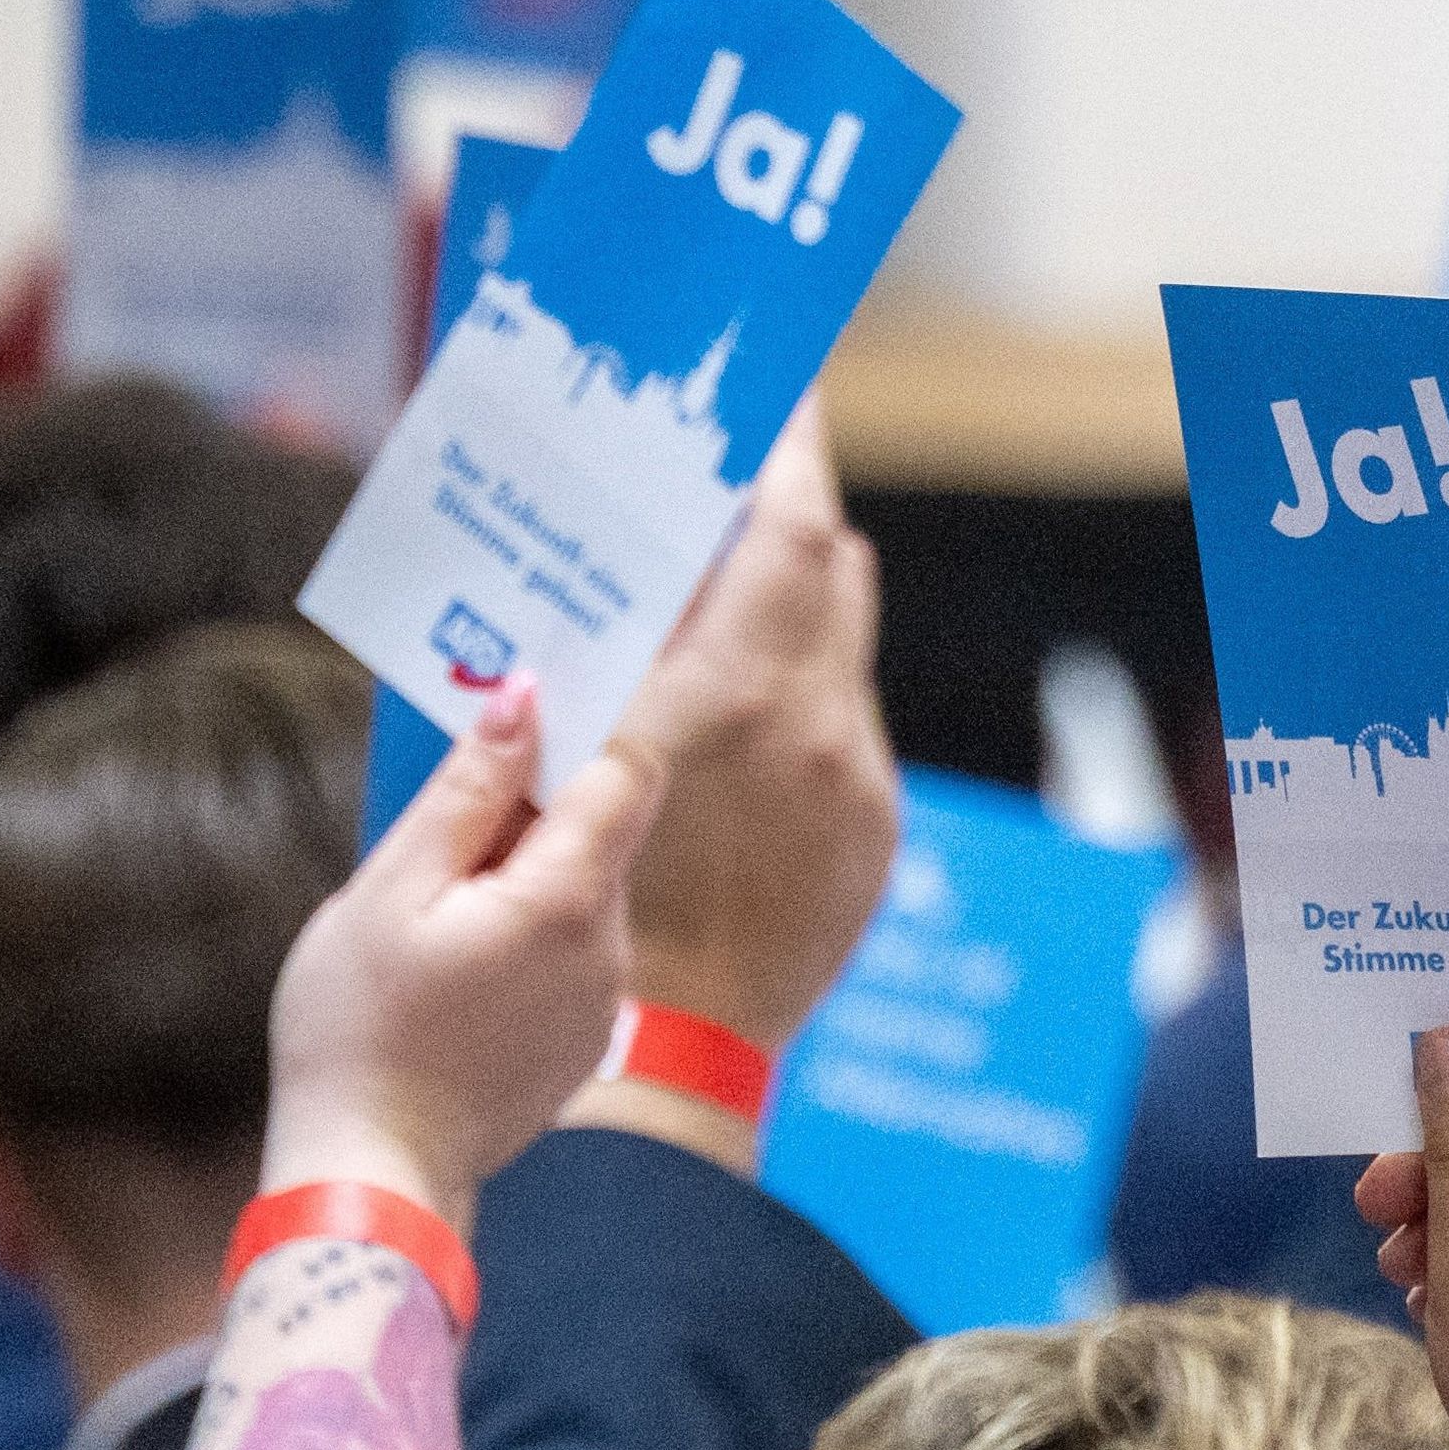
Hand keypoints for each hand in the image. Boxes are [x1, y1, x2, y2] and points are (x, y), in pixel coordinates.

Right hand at [264, 683, 661, 1214]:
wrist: (372, 1172)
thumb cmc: (359, 1027)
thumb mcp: (391, 888)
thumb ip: (468, 789)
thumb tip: (522, 697)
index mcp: (567, 898)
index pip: (627, 768)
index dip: (574, 734)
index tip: (510, 732)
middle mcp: (608, 946)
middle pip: (601, 829)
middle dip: (531, 814)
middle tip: (440, 840)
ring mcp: (604, 999)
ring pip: (583, 891)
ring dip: (524, 879)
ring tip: (436, 922)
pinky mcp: (586, 1038)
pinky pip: (573, 952)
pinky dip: (528, 938)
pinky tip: (459, 974)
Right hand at [611, 402, 898, 1048]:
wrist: (661, 1055)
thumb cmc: (579, 904)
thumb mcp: (575, 753)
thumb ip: (611, 645)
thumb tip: (638, 549)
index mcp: (734, 694)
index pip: (789, 524)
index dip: (788, 447)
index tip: (781, 394)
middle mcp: (815, 726)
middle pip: (829, 569)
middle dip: (786, 517)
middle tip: (735, 480)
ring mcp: (856, 783)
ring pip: (843, 647)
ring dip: (793, 610)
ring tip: (726, 598)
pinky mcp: (874, 835)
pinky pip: (846, 728)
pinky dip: (802, 698)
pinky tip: (741, 720)